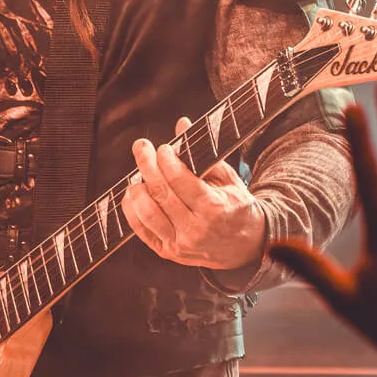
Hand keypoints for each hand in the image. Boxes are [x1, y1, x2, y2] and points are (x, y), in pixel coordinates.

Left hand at [121, 116, 267, 270]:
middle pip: (160, 193)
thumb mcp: (229, 179)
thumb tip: (182, 124)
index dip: (167, 160)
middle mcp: (195, 229)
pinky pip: (141, 230)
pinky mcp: (168, 253)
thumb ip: (203, 153)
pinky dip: (131, 209)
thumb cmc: (236, 208)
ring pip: (146, 212)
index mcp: (213, 208)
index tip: (163, 147)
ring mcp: (180, 244)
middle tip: (141, 147)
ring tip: (138, 173)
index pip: (180, 180)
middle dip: (146, 165)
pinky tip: (134, 193)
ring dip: (137, 188)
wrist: (245, 247)